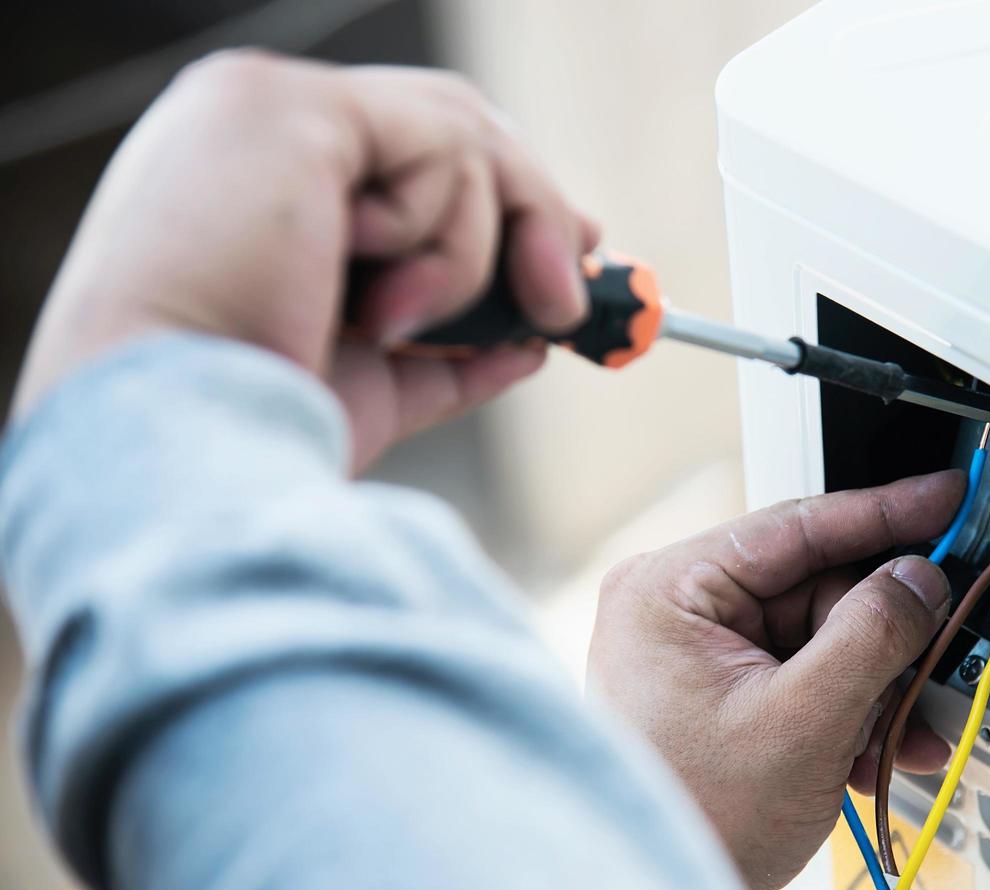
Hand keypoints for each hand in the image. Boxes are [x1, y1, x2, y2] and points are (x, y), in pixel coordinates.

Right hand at [12, 50, 596, 470]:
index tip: (568, 257)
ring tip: (404, 326)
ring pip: (458, 138)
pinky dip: (445, 239)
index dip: (500, 197)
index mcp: (263, 181)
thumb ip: (451, 344)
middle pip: (449, 123)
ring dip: (475, 255)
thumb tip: (531, 339)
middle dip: (532, 211)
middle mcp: (257, 126)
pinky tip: (378, 300)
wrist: (189, 449)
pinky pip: (440, 146)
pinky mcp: (288, 112)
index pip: (410, 150)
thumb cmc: (260, 426)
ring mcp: (267, 109)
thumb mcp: (377, 380)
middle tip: (565, 305)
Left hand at [587, 471, 961, 889]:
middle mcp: (678, 610)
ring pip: (825, 640)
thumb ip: (871, 636)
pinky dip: (852, 714)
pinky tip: (877, 753)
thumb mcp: (801, 721)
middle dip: (886, 638)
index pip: (796, 524)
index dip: (884, 511)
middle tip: (942, 652)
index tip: (945, 498)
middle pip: (820, 589)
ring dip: (877, 688)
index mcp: (669, 590)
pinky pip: (809, 679)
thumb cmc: (693, 821)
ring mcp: (701, 655)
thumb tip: (918, 579)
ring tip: (906, 732)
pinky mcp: (726, 696)